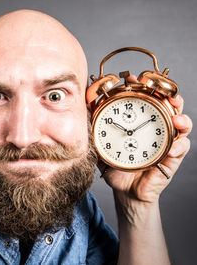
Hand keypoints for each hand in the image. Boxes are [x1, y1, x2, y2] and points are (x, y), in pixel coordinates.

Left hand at [99, 76, 192, 203]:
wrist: (124, 189)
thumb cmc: (115, 165)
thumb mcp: (102, 143)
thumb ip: (96, 126)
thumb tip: (86, 105)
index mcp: (139, 123)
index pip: (145, 100)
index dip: (142, 87)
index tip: (132, 79)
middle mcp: (155, 129)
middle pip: (169, 108)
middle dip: (171, 98)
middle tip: (168, 95)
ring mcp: (165, 142)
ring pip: (181, 125)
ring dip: (182, 119)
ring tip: (177, 119)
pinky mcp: (171, 158)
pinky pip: (181, 149)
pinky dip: (179, 146)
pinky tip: (172, 148)